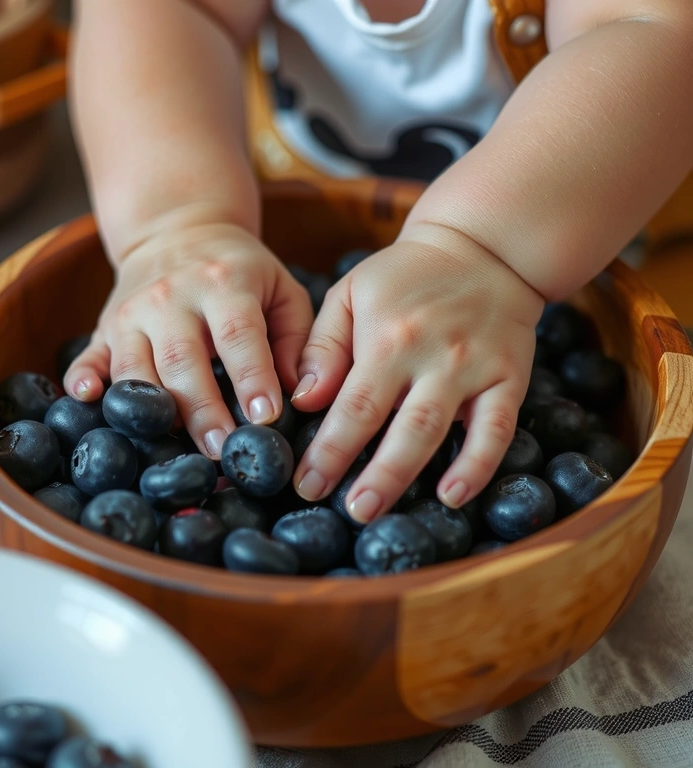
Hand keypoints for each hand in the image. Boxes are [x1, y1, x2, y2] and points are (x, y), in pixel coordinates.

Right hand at [64, 222, 314, 458]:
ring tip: (177, 450)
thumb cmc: (240, 272)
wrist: (176, 230)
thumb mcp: (281, 288)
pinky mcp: (104, 327)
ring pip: (135, 367)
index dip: (251, 377)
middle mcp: (171, 296)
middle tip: (223, 451)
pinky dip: (84, 380)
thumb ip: (297, 340)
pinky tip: (87, 400)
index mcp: (223, 282)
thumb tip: (300, 394)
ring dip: (154, 412)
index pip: (237, 333)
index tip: (265, 419)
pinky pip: (88, 356)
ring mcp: (131, 312)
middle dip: (202, 411)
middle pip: (182, 359)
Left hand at [290, 234, 543, 523]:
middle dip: (366, 474)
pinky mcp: (509, 378)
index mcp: (386, 337)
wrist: (482, 247)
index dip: (328, 449)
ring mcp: (473, 368)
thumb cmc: (403, 277)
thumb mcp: (350, 295)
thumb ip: (324, 348)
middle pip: (395, 426)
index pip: (352, 405)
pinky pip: (498, 430)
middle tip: (343, 511)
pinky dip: (479, 466)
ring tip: (378, 510)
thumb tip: (303, 401)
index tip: (305, 484)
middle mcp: (431, 356)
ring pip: (438, 431)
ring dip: (406, 476)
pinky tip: (454, 496)